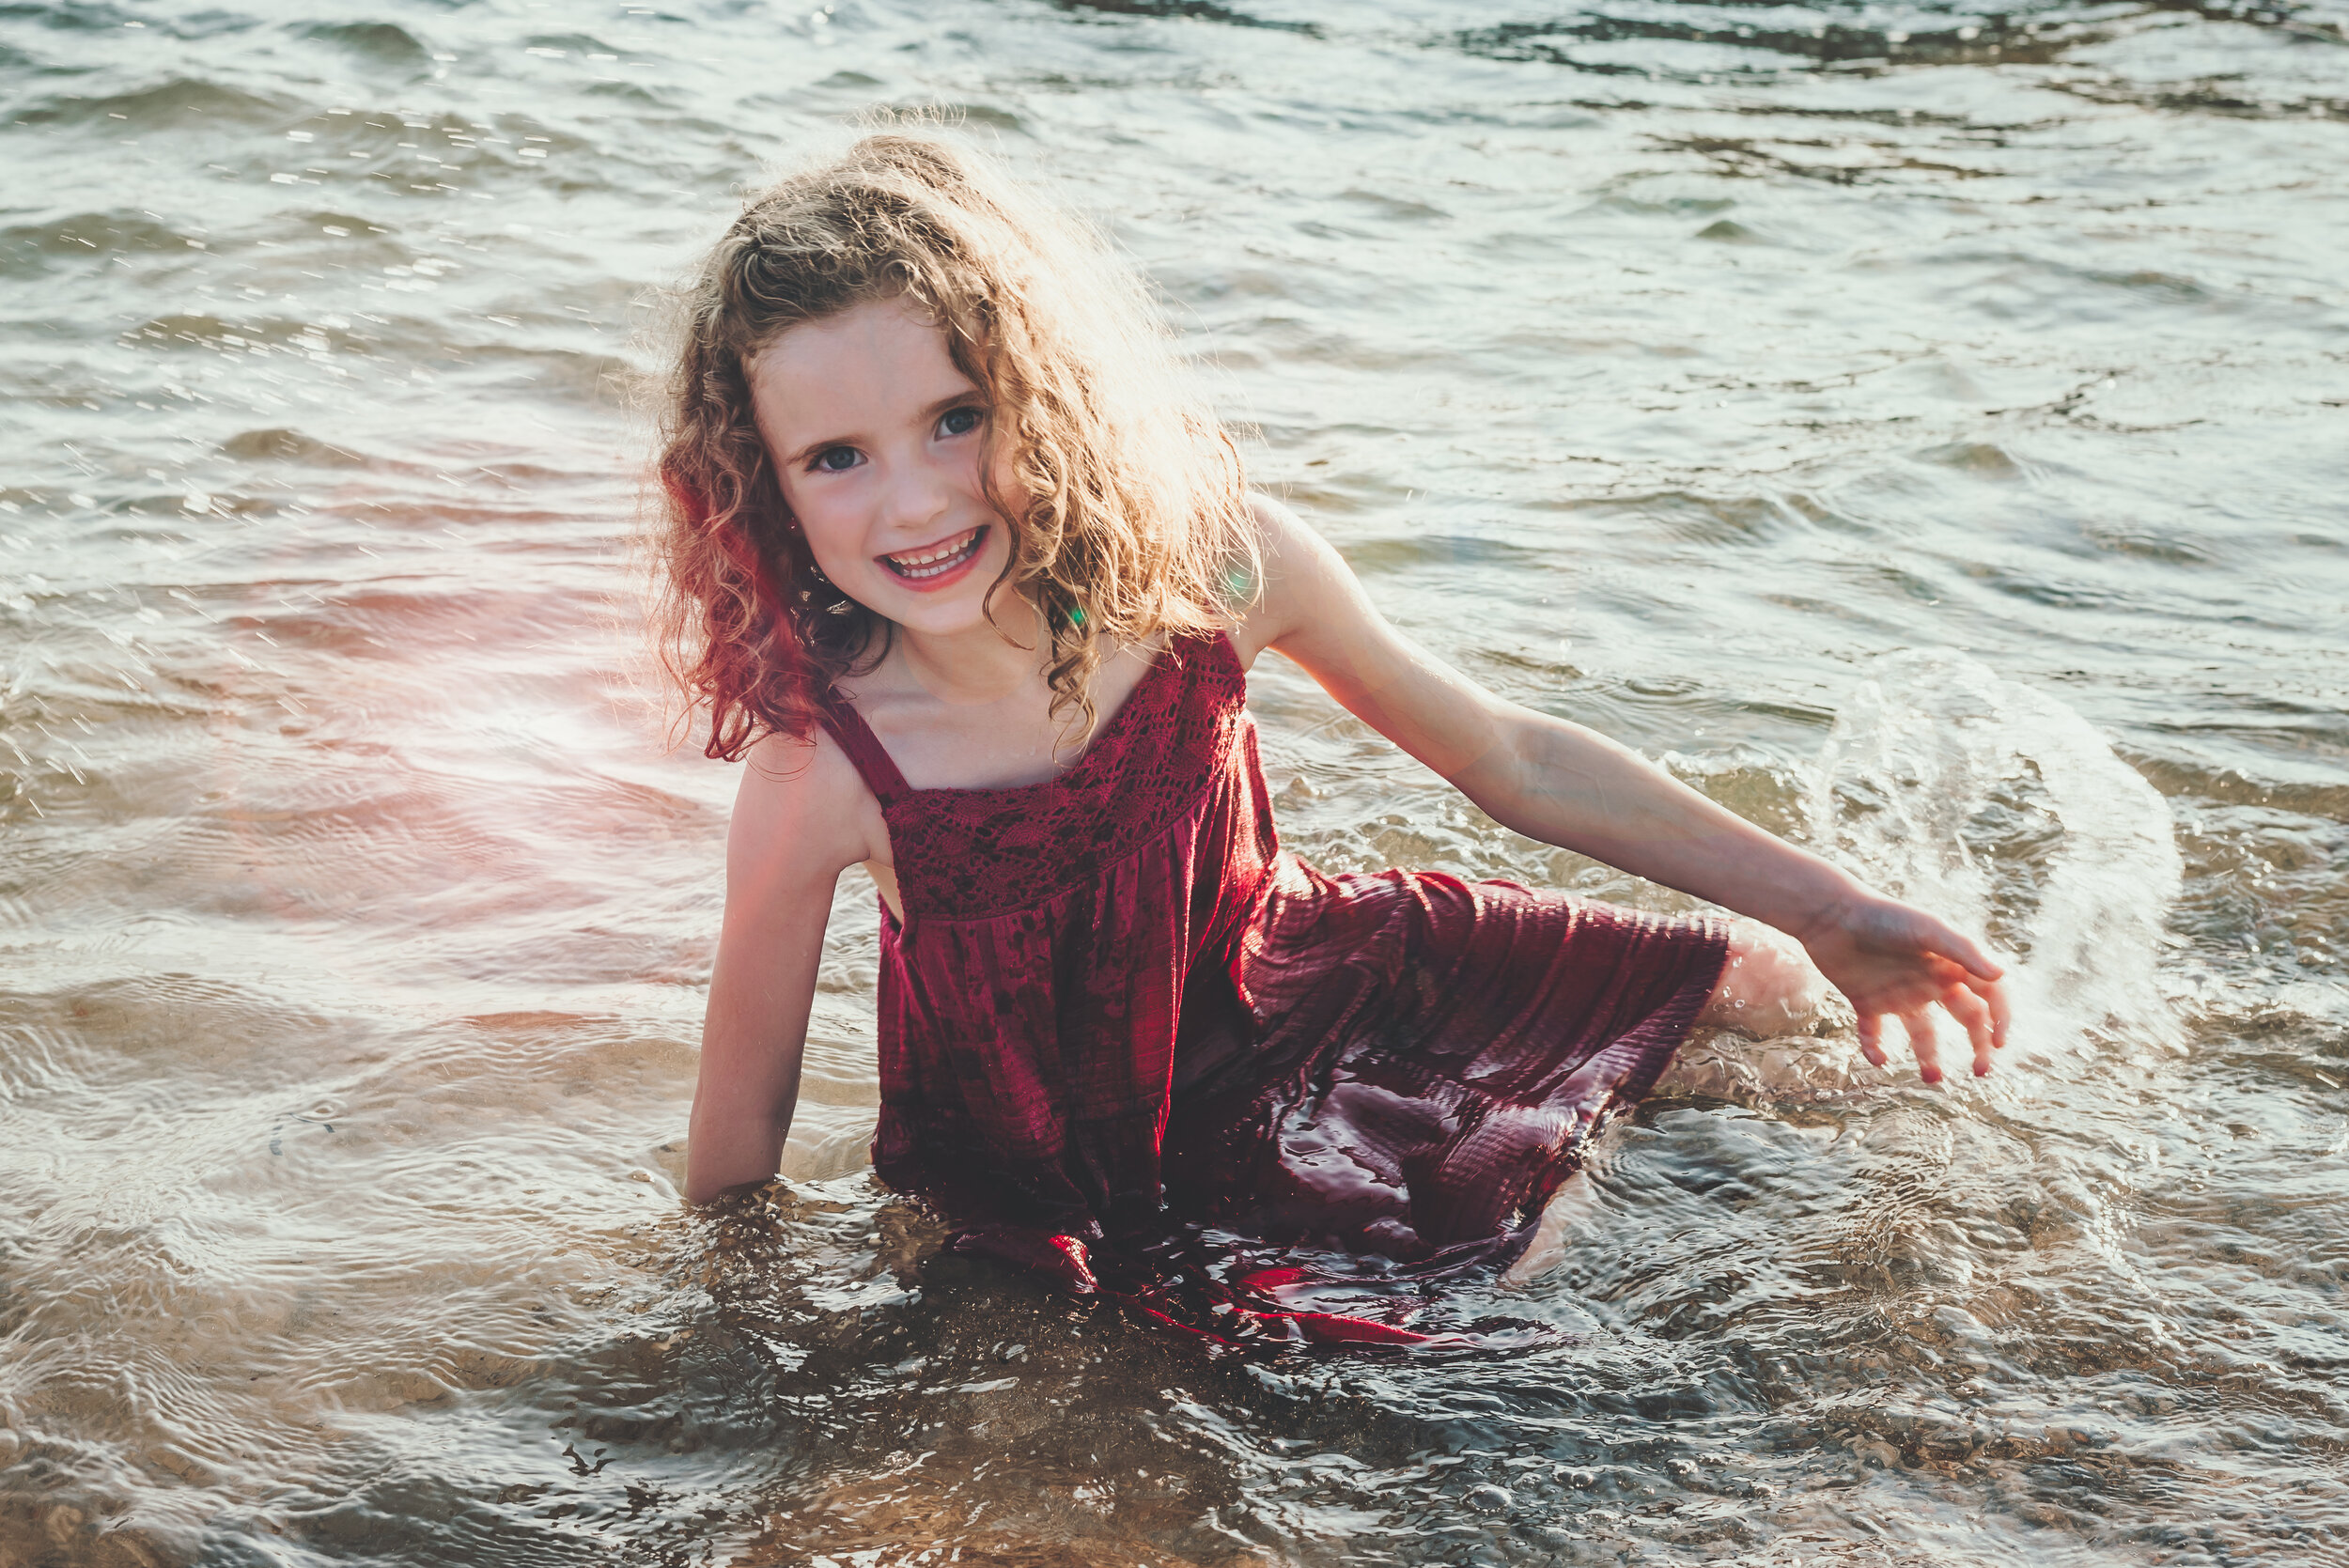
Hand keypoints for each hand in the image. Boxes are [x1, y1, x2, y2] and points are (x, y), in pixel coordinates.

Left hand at [1793, 892, 2009, 1081]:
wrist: (1830, 914)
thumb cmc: (1883, 916)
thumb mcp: (1927, 930)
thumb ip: (1963, 950)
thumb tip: (2000, 975)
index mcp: (1949, 964)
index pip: (1988, 994)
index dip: (2000, 1018)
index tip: (2000, 1043)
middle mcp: (1929, 980)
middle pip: (1965, 1017)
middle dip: (1979, 1045)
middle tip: (1980, 1072)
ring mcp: (1898, 993)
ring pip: (1922, 1032)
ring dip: (1929, 1056)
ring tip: (1932, 1078)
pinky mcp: (1866, 1001)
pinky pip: (1874, 1033)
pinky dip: (1875, 1049)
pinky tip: (1879, 1059)